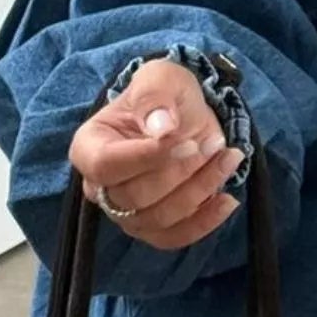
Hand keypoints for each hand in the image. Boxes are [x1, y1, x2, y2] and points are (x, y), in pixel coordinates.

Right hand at [69, 58, 245, 249]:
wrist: (184, 114)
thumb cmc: (164, 95)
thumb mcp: (160, 78)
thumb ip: (155, 96)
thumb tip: (161, 128)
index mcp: (88, 147)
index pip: (106, 165)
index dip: (146, 157)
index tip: (186, 140)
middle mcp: (99, 187)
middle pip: (135, 196)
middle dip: (182, 170)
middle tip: (213, 142)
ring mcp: (124, 212)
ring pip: (159, 218)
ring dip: (200, 190)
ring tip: (227, 158)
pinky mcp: (152, 228)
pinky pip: (174, 238)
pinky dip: (205, 222)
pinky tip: (228, 199)